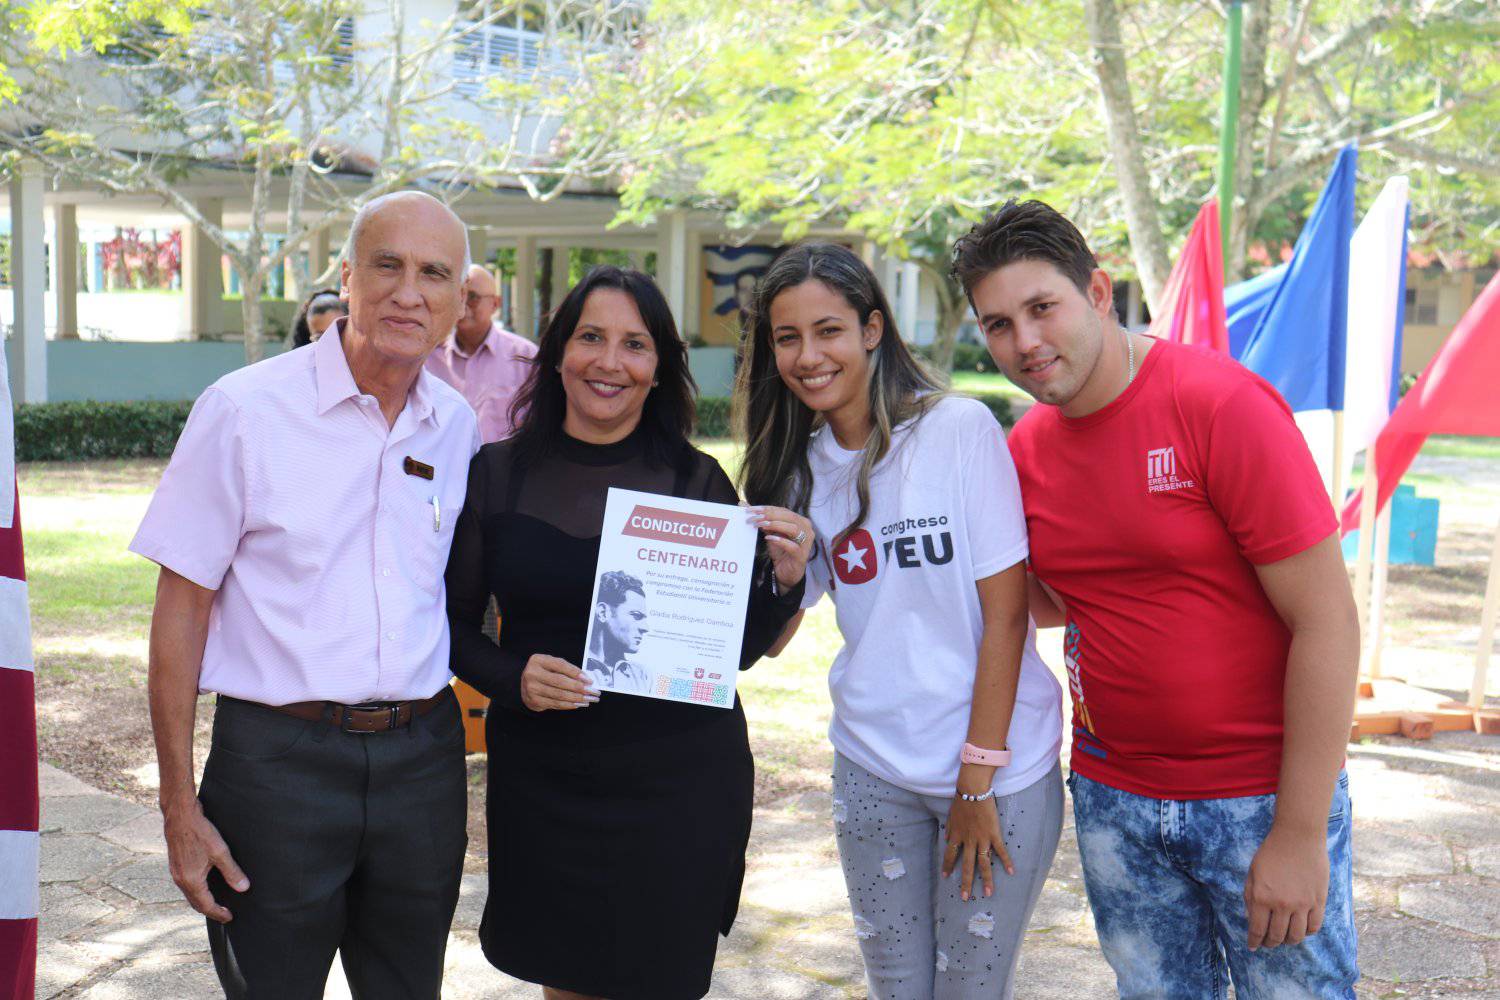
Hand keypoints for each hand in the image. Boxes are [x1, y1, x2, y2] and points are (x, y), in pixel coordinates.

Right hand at [163, 798, 247, 922]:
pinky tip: (205, 886)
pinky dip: (196, 891)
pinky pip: (186, 885)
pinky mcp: (175, 865)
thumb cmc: (200, 832)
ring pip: (190, 895)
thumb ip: (232, 872)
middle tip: (224, 914)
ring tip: (216, 903)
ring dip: (202, 901)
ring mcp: (176, 873)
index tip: (230, 917)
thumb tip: (243, 888)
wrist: (180, 815)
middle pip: (196, 903)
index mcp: (191, 881)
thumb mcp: (220, 852)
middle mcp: (180, 880)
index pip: (206, 905)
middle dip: (210, 910)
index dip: (219, 913)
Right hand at [520, 653, 597, 711]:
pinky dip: (569, 705)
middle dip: (580, 688)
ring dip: (577, 698)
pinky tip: (579, 704)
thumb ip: (566, 669)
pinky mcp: (534, 701)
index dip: (576, 673)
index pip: (560, 665)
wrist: (523, 685)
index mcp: (538, 660)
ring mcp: (532, 688)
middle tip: (594, 692)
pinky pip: (556, 704)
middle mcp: (533, 674)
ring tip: (590, 699)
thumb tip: (586, 680)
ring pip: (559, 695)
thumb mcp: (551, 665)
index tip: (590, 680)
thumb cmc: (543, 673)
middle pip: (561, 682)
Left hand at [749, 505, 813, 590]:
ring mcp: (806, 543)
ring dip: (775, 525)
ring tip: (760, 525)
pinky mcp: (801, 556)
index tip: (751, 509)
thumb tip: (746, 507)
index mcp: (799, 521)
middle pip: (789, 517)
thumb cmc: (780, 552)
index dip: (767, 508)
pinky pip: (792, 546)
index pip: (783, 511)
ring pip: (793, 529)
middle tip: (754, 516)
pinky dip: (780, 541)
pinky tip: (769, 538)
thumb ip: (763, 521)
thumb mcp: (770, 534)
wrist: (786, 573)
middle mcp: (806, 529)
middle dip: (769, 515)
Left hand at [942, 793, 1013, 902]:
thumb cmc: (961, 800)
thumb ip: (949, 828)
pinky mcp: (994, 834)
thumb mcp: (951, 815)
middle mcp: (968, 841)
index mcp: (956, 835)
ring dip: (986, 880)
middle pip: (966, 865)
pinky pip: (1000, 851)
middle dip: (966, 883)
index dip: (948, 866)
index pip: (950, 855)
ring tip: (988, 893)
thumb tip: (946, 839)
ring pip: (983, 863)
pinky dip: (1006, 861)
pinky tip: (1011, 872)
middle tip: (965, 897)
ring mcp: (981, 839)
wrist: (973, 790)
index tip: (945, 877)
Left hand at [1244, 822, 1328, 949]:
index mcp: (1261, 897)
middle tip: (1268, 944)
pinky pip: (1314, 927)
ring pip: (1296, 936)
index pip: (1257, 929)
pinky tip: (1301, 929)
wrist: (1298, 837)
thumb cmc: (1271, 852)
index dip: (1254, 941)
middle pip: (1277, 936)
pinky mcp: (1318, 901)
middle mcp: (1281, 904)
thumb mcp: (1252, 872)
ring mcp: (1302, 904)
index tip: (1253, 947)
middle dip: (1270, 943)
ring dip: (1289, 941)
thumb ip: (1250, 896)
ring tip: (1285, 938)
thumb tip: (1251, 917)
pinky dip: (1307, 933)